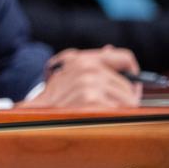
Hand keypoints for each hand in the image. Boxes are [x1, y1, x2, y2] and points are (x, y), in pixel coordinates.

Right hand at [22, 45, 140, 107]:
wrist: (35, 111)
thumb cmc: (54, 94)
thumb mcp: (69, 69)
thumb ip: (92, 60)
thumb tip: (110, 49)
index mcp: (85, 59)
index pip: (123, 57)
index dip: (132, 70)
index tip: (133, 80)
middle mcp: (88, 67)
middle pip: (128, 84)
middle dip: (127, 96)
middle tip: (117, 105)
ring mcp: (89, 83)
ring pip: (128, 98)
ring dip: (123, 108)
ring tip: (109, 113)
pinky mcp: (91, 100)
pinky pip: (121, 110)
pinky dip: (117, 117)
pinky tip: (105, 119)